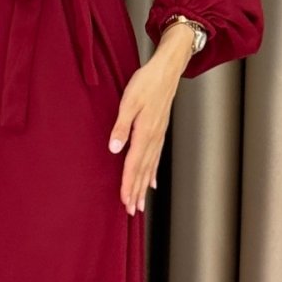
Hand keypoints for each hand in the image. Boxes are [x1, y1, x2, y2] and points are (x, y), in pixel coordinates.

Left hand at [108, 24, 193, 213]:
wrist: (167, 69)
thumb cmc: (147, 82)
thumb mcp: (129, 101)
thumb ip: (121, 127)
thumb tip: (114, 149)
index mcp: (144, 133)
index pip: (133, 165)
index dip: (127, 185)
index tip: (124, 202)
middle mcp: (153, 138)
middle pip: (143, 171)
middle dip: (137, 192)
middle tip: (133, 211)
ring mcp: (159, 136)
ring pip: (150, 167)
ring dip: (144, 186)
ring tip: (141, 203)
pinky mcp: (160, 130)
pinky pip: (157, 157)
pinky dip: (153, 172)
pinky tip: (152, 182)